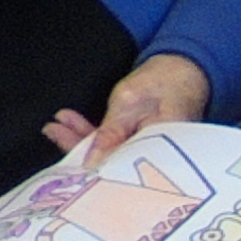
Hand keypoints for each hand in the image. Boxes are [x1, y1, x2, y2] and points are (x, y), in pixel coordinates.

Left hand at [44, 54, 211, 165]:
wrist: (185, 70)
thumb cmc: (166, 81)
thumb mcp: (131, 102)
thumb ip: (110, 133)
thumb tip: (90, 164)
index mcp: (161, 152)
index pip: (121, 170)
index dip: (93, 168)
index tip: (67, 162)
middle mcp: (154, 159)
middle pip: (111, 164)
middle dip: (78, 150)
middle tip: (54, 133)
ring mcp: (145, 152)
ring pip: (107, 154)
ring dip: (80, 140)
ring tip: (55, 125)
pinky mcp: (138, 144)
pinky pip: (111, 145)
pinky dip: (90, 135)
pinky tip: (68, 123)